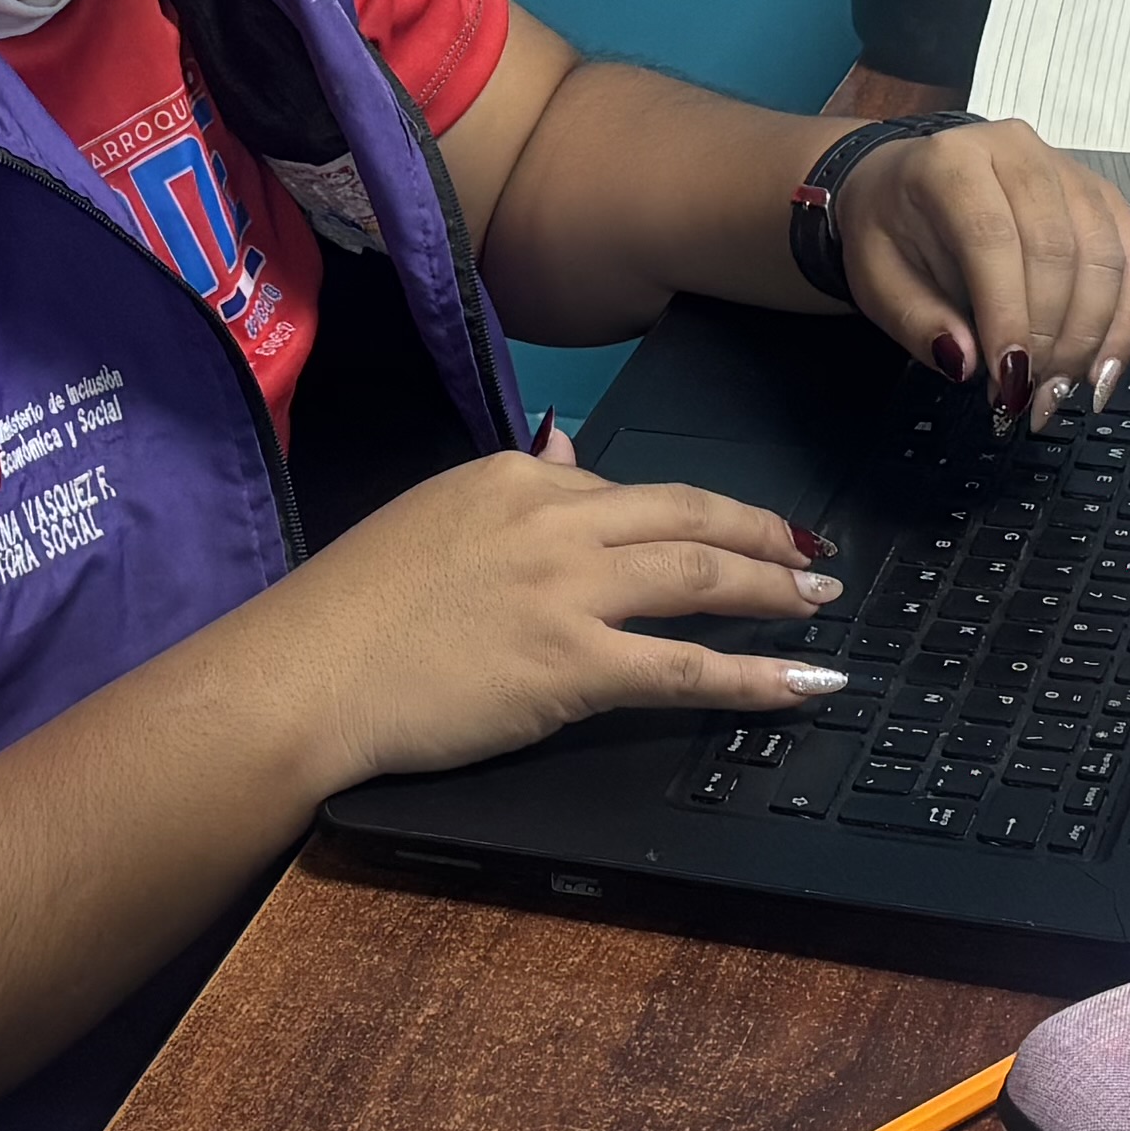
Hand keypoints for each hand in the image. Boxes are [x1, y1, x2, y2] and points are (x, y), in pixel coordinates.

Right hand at [250, 438, 843, 785]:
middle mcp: (555, 519)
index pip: (627, 488)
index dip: (695, 513)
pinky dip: (757, 674)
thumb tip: (568, 450)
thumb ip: (513, 486)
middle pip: (688, 518)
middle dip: (763, 536)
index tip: (736, 528)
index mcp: (516, 477)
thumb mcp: (435, 512)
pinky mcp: (573, 665)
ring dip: (774, 589)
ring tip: (821, 601)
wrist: (308, 671)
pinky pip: (686, 667)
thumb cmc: (352, 605)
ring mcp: (569, 591)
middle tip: (814, 555)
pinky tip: (805, 681)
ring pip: (701, 578)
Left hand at [835, 118, 1129, 432]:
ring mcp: (1068, 171)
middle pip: (1057, 249)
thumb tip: (967, 362)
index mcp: (951, 162)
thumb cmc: (893, 228)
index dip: (1008, 314)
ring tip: (1058, 390)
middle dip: (1050, 337)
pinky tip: (1102, 367)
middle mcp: (1017, 154)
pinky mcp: (1102, 197)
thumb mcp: (875, 278)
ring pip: (1104, 259)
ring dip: (1089, 338)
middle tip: (1029, 395)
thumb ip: (916, 322)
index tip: (1009, 377)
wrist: (908, 187)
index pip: (992, 236)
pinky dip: (1126, 321)